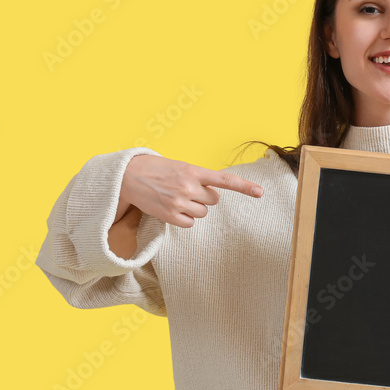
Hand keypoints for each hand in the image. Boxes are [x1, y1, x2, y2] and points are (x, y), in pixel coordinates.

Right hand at [118, 154, 264, 227]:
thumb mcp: (181, 166)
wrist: (129, 176)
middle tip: (186, 189)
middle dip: (204, 197)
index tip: (260, 192)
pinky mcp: (169, 215)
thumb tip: (214, 194)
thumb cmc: (157, 170)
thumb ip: (199, 178)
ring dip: (194, 207)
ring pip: (202, 212)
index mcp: (194, 170)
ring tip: (176, 197)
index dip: (244, 186)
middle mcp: (188, 186)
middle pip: (213, 200)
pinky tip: (172, 208)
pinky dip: (184, 218)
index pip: (224, 180)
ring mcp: (179, 201)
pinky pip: (190, 223)